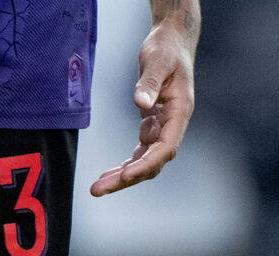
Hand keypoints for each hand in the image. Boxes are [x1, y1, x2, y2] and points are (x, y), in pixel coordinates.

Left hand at [92, 6, 198, 195]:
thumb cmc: (167, 50)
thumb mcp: (157, 62)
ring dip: (123, 176)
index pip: (165, 148)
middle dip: (128, 178)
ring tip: (97, 188)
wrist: (172, 43)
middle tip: (99, 189)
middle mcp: (173, 126)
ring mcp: (163, 127)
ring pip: (145, 161)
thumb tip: (140, 104)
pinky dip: (125, 164)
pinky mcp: (152, 124)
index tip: (126, 174)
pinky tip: (109, 173)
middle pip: (153, 162)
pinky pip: (139, 152)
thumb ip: (149, 83)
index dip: (146, 164)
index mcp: (180, 114)